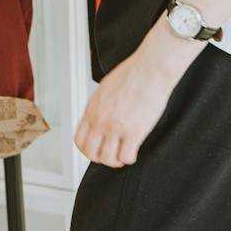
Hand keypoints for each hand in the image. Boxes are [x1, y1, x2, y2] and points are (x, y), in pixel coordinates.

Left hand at [73, 24, 199, 168]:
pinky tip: (134, 150)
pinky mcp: (134, 132)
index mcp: (92, 109)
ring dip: (115, 160)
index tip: (96, 149)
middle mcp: (101, 120)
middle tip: (110, 155)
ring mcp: (116, 127)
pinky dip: (130, 158)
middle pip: (91, 153)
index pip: (79, 140)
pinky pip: (127, 157)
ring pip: (108, 159)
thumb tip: (102, 112)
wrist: (150, 69)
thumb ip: (101, 104)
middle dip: (100, 158)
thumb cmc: (133, 73)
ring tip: (123, 154)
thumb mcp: (106, 87)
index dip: (87, 149)